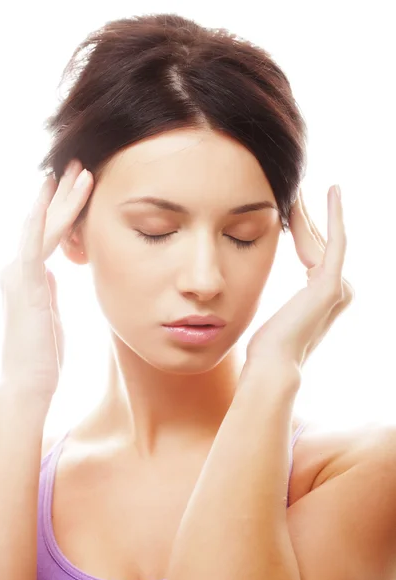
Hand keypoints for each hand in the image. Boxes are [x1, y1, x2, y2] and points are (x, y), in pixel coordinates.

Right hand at [0, 160, 92, 405]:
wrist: (29, 383)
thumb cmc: (41, 354)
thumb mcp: (48, 313)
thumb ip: (47, 289)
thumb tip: (52, 271)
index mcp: (29, 276)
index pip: (48, 234)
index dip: (61, 209)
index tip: (76, 187)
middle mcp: (20, 269)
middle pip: (44, 222)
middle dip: (62, 193)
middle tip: (79, 165)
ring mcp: (20, 274)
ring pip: (43, 226)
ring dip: (62, 198)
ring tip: (80, 171)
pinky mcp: (26, 282)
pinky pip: (36, 242)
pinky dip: (46, 217)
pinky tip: (54, 193)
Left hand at [245, 185, 353, 370]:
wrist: (272, 364)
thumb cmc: (268, 345)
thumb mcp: (277, 312)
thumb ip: (288, 298)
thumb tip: (273, 286)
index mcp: (326, 296)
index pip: (314, 252)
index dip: (302, 227)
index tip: (290, 205)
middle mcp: (340, 290)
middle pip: (319, 242)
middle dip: (304, 215)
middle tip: (292, 187)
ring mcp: (339, 287)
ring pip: (322, 239)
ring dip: (308, 212)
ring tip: (296, 187)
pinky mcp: (333, 284)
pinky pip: (335, 241)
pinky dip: (335, 215)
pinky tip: (333, 191)